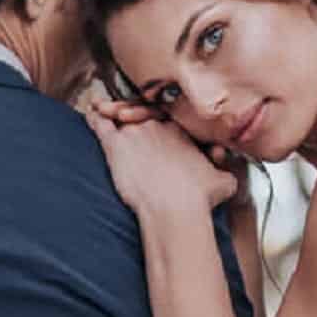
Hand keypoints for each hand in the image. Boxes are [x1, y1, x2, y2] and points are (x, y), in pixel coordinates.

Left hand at [85, 102, 238, 218]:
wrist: (175, 208)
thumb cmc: (199, 198)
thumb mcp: (223, 181)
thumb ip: (223, 170)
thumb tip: (225, 170)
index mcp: (181, 129)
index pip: (167, 115)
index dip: (160, 117)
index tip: (155, 121)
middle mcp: (157, 125)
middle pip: (143, 111)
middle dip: (134, 110)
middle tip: (126, 113)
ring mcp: (135, 133)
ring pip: (121, 114)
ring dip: (113, 110)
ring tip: (103, 107)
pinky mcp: (115, 147)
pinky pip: (100, 125)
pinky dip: (94, 117)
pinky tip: (91, 112)